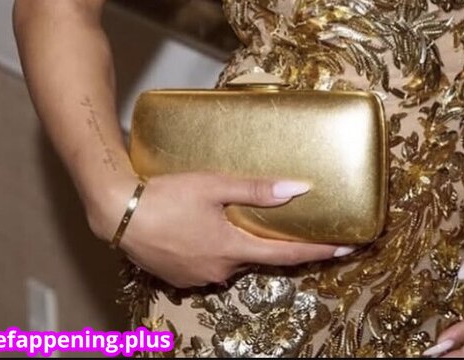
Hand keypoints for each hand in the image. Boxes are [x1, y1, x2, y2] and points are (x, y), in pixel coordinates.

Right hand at [88, 171, 356, 287]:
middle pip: (254, 255)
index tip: (345, 248)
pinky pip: (208, 262)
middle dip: (265, 239)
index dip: (317, 250)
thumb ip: (257, 190)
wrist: (118, 213)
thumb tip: (299, 190)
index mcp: (232, 248)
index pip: (285, 255)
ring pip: (230, 258)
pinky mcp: (178, 276)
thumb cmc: (167, 194)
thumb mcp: (215, 185)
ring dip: (234, 240)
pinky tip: (198, 225)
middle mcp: (219, 270)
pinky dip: (212, 246)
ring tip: (221, 213)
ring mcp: (197, 277)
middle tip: (271, 216)